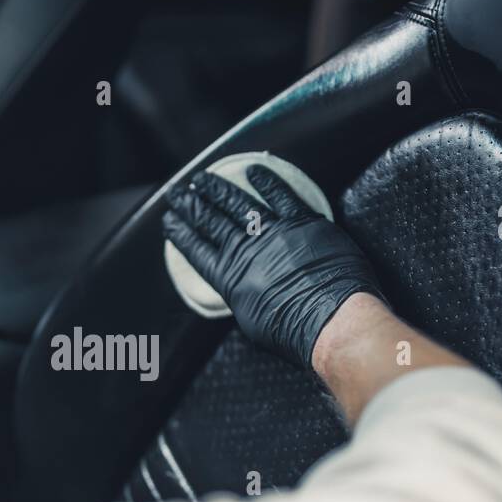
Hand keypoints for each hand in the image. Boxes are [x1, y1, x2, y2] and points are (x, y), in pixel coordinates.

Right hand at [163, 164, 383, 368]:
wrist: (330, 319)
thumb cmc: (293, 331)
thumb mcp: (252, 322)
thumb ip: (242, 297)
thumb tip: (241, 287)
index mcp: (230, 278)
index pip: (197, 251)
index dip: (181, 234)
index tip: (170, 221)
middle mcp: (246, 250)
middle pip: (210, 221)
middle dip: (190, 204)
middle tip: (176, 192)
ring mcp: (274, 233)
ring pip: (238, 203)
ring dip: (218, 188)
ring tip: (203, 178)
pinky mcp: (303, 223)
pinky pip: (281, 196)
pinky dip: (266, 182)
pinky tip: (253, 171)